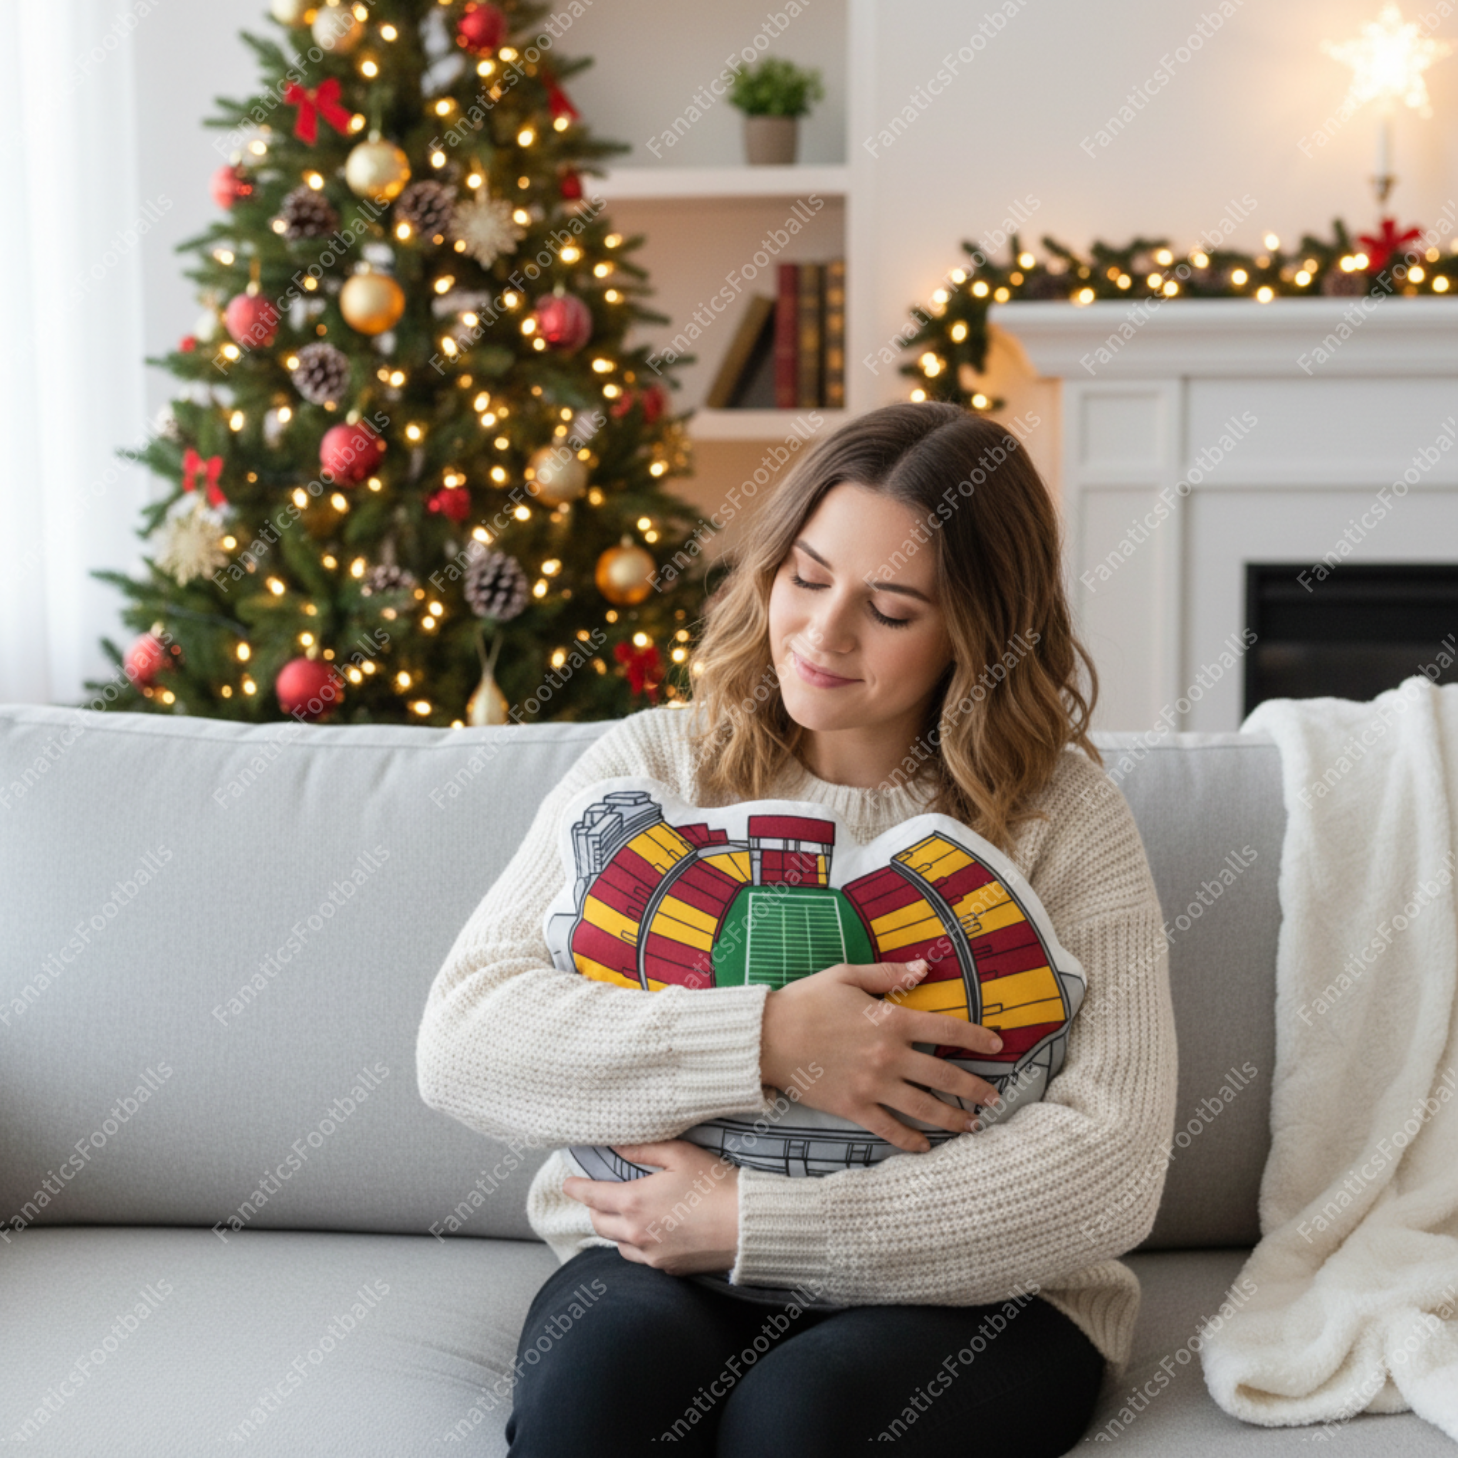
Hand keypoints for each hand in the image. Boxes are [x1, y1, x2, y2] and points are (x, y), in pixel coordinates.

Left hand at [561, 1140, 738, 1275]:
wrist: (745, 1224)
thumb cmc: (714, 1184)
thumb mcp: (679, 1155)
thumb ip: (642, 1149)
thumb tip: (615, 1145)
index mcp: (634, 1202)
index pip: (592, 1196)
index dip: (576, 1188)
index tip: (567, 1184)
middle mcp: (636, 1233)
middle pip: (599, 1224)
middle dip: (594, 1208)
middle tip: (599, 1195)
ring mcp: (651, 1255)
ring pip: (618, 1244)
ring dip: (615, 1228)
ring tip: (626, 1214)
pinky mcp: (668, 1269)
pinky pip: (641, 1258)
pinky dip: (637, 1244)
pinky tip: (651, 1231)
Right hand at [760, 959, 1004, 1153]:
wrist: (767, 1036)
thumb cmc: (805, 1001)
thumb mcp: (846, 975)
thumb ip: (888, 974)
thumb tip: (925, 966)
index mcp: (891, 1021)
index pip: (946, 1028)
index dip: (976, 1036)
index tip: (997, 1044)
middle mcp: (889, 1056)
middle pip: (944, 1074)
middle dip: (974, 1087)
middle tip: (994, 1097)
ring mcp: (873, 1086)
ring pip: (925, 1107)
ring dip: (953, 1118)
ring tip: (973, 1126)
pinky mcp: (854, 1107)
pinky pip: (890, 1129)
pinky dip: (911, 1141)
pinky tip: (926, 1147)